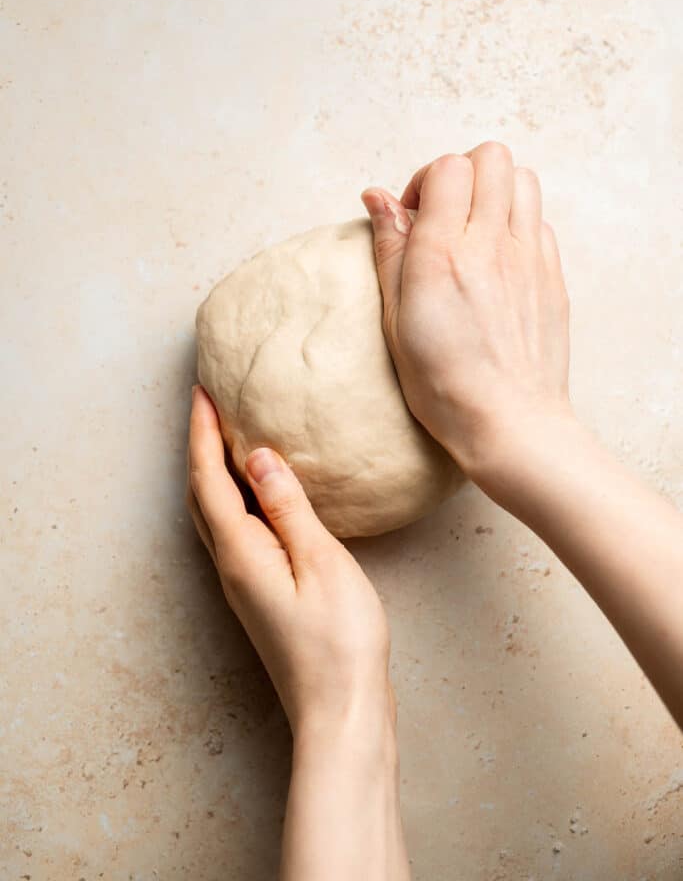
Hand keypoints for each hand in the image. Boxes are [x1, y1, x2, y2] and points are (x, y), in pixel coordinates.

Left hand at [186, 385, 393, 736]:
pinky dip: (232, 500)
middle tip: (206, 406)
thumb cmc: (339, 642)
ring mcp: (243, 585)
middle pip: (200, 496)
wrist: (340, 713)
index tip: (202, 392)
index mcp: (241, 554)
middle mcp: (231, 568)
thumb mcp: (321, 563)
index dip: (201, 433)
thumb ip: (288, 507)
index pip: (208, 480)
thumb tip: (256, 456)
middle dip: (198, 447)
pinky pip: (233, 532)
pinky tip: (255, 495)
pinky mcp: (260, 595)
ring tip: (223, 438)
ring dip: (210, 472)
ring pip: (213, 516)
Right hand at [361, 141, 572, 480]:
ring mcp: (530, 259)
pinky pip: (540, 222)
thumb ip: (389, 249)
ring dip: (494, 190)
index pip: (448, 168)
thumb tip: (378, 197)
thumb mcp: (396, 320)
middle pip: (491, 157)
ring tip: (473, 230)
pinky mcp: (553, 277)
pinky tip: (498, 260)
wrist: (509, 423)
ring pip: (523, 178)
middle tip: (443, 215)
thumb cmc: (444, 384)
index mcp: (444, 255)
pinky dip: (517, 224)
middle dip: (461, 174)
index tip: (413, 217)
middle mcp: (492, 246)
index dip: (425, 181)